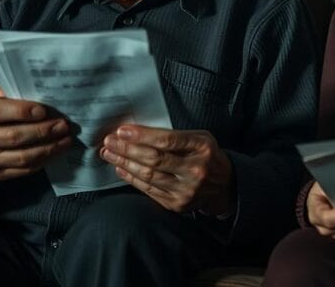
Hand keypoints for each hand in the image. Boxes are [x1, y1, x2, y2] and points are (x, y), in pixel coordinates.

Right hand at [0, 85, 71, 191]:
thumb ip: (11, 92)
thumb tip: (42, 94)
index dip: (22, 111)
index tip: (43, 111)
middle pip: (14, 136)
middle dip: (43, 131)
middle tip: (63, 125)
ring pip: (22, 156)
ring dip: (48, 148)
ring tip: (66, 140)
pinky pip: (24, 169)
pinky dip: (43, 161)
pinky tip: (55, 151)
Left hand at [100, 125, 232, 215]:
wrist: (224, 185)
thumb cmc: (207, 156)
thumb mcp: (200, 138)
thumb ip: (175, 135)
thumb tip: (139, 132)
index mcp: (202, 147)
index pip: (167, 140)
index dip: (142, 136)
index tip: (122, 131)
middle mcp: (195, 170)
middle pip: (154, 159)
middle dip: (127, 149)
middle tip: (110, 142)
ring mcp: (186, 190)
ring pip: (149, 176)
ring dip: (125, 163)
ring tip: (110, 154)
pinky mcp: (178, 204)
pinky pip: (149, 190)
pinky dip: (132, 178)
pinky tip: (122, 168)